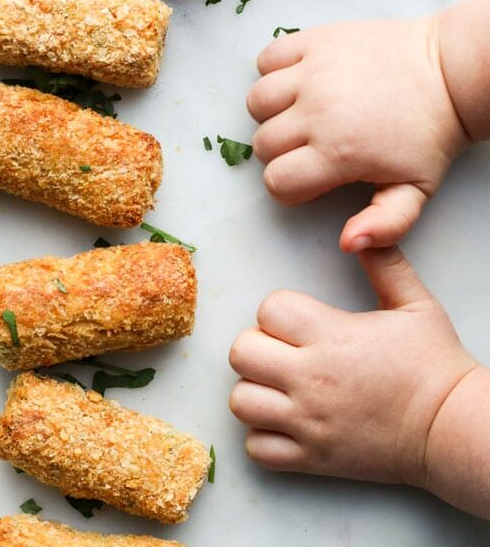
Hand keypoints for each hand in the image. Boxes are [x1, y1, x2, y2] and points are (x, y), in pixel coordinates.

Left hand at [228, 248, 476, 486]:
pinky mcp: (311, 459)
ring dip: (253, 391)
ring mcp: (308, 422)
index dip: (277, 310)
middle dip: (255, 346)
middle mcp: (311, 378)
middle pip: (241, 353)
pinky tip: (285, 422)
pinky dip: (263, 436)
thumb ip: (384, 265)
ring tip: (278, 387)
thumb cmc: (434, 365)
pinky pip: (257, 449)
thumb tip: (359, 233)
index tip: (295, 321)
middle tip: (280, 352)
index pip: (268, 309)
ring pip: (241, 401)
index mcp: (332, 336)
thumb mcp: (415, 305)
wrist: (453, 429)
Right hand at [247, 17, 469, 250]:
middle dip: (279, 151)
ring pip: (256, 101)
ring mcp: (314, 73)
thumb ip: (384, 225)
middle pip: (262, 144)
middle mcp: (317, 112)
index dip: (288, 186)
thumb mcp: (416, 191)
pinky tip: (296, 80)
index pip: (276, 181)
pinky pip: (268, 57)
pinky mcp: (316, 41)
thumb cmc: (430, 134)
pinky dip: (272, 69)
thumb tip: (348, 244)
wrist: (448, 71)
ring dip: (270, 112)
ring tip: (298, 112)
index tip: (308, 176)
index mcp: (337, 152)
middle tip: (308, 144)